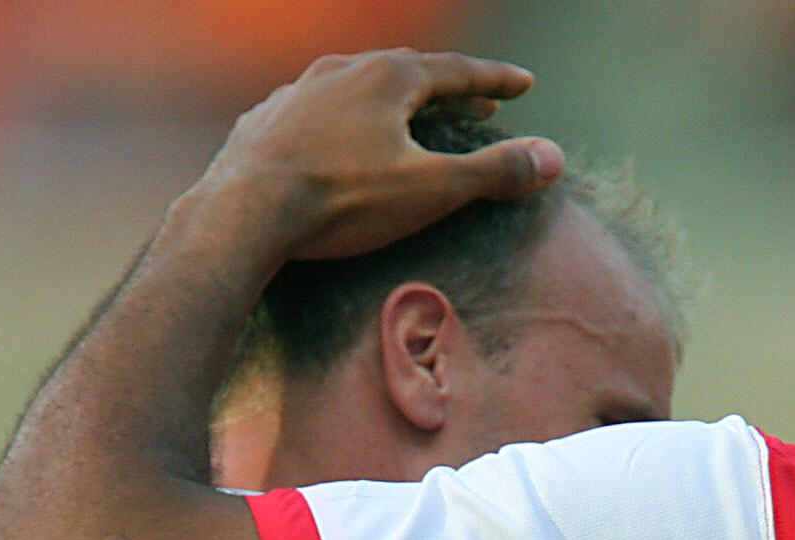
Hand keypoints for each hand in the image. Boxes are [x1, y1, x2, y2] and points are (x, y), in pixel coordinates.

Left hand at [201, 50, 565, 261]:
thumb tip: (552, 158)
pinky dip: (341, 118)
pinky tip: (338, 136)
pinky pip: (314, 110)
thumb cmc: (341, 200)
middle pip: (406, 70)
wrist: (242, 213)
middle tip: (476, 96)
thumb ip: (493, 172)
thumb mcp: (431, 190)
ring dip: (389, 97)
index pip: (457, 71)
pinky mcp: (264, 122)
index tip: (524, 83)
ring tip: (407, 114)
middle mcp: (341, 71)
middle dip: (445, 85)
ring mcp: (296, 93)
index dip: (495, 79)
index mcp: (388, 77)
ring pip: (355, 84)